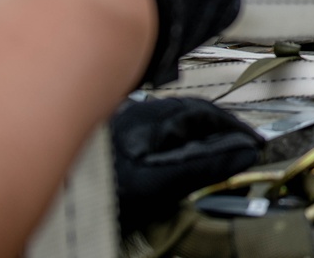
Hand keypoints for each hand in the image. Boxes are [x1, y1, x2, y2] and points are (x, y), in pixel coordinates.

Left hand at [111, 97, 262, 234]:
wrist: (57, 198)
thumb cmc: (98, 189)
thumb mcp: (162, 181)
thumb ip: (205, 164)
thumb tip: (243, 151)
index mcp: (155, 118)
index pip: (210, 115)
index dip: (237, 131)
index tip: (256, 145)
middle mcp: (140, 116)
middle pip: (192, 117)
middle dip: (220, 131)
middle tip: (243, 149)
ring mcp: (127, 129)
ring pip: (175, 127)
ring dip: (199, 139)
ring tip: (217, 158)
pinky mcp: (115, 145)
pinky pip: (158, 138)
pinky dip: (178, 148)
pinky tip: (177, 165)